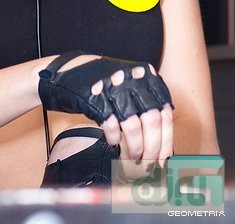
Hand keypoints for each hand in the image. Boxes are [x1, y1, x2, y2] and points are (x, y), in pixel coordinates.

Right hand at [38, 51, 173, 162]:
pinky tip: (113, 144)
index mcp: (146, 75)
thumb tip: (163, 143)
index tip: (164, 158)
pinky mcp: (96, 99)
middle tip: (148, 163)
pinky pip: (112, 126)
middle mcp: (133, 79)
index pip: (165, 112)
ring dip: (134, 148)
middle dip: (152, 148)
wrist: (69, 72)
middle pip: (152, 121)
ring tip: (131, 157)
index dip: (166, 139)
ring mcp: (114, 88)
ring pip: (133, 126)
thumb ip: (148, 105)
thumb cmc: (103, 84)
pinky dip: (114, 140)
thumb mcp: (130, 86)